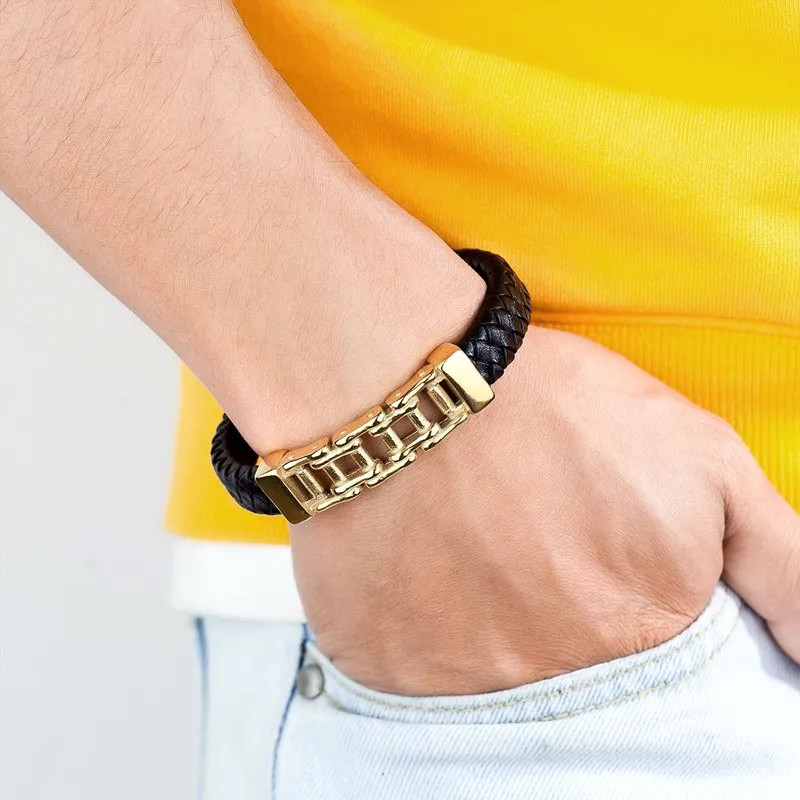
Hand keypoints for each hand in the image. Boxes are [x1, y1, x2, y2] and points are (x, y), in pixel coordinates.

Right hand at [290, 326, 799, 695]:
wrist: (416, 385)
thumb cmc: (555, 408)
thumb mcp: (704, 462)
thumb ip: (783, 567)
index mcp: (640, 638)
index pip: (664, 688)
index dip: (633, 633)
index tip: (603, 596)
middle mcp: (552, 677)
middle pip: (575, 685)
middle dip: (563, 630)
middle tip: (532, 562)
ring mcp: (461, 681)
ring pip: (491, 682)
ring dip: (491, 628)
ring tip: (478, 552)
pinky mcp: (384, 665)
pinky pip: (415, 677)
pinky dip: (424, 633)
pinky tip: (427, 570)